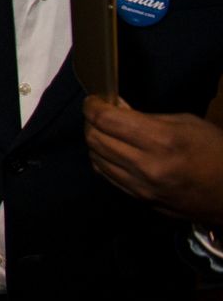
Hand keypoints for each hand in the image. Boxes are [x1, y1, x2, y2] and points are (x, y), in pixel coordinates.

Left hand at [84, 95, 222, 223]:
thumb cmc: (216, 152)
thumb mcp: (187, 123)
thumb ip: (146, 116)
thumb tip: (116, 107)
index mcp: (162, 141)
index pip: (107, 120)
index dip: (93, 106)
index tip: (93, 100)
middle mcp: (146, 166)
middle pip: (96, 140)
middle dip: (91, 122)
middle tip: (97, 113)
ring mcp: (141, 187)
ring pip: (96, 159)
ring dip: (94, 141)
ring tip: (103, 131)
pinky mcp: (140, 200)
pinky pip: (107, 177)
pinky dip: (102, 160)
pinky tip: (110, 151)